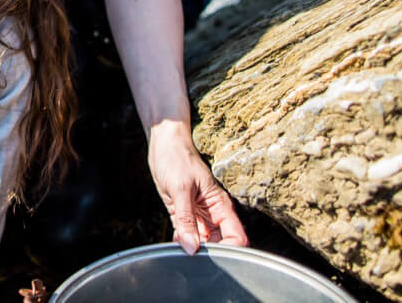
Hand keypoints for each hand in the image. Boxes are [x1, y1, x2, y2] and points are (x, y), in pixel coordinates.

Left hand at [148, 121, 247, 252]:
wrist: (164, 143)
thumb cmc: (177, 159)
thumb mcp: (181, 188)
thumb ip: (186, 219)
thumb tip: (191, 247)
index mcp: (221, 205)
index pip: (236, 237)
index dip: (229, 250)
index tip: (212, 257)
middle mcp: (213, 213)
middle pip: (220, 243)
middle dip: (209, 253)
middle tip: (193, 256)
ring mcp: (198, 214)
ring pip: (202, 241)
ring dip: (193, 247)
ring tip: (181, 248)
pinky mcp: (183, 213)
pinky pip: (186, 234)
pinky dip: (182, 240)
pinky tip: (175, 239)